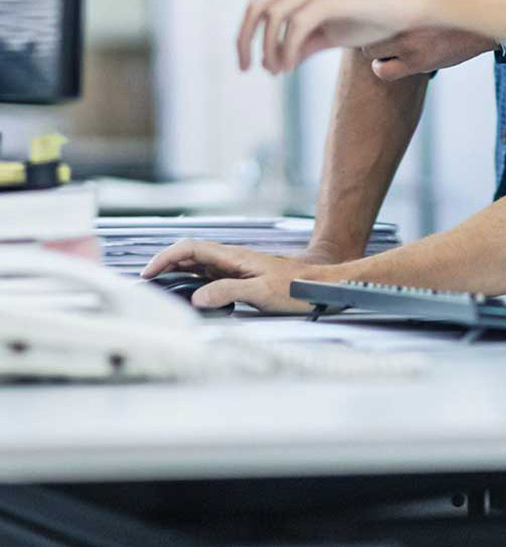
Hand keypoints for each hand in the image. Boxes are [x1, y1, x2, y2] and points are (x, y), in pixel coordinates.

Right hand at [142, 239, 325, 313]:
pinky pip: (208, 275)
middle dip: (164, 264)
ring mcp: (235, 267)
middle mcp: (231, 258)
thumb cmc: (296, 287)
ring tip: (157, 288)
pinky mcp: (240, 277)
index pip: (191, 248)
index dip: (166, 257)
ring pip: (197, 264)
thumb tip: (196, 297)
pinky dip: (191, 281)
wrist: (320, 285)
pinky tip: (186, 293)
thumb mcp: (262, 292)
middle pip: (190, 254)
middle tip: (144, 283)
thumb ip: (228, 292)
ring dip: (175, 272)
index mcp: (233, 256)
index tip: (148, 272)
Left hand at [191, 0, 445, 74]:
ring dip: (266, 50)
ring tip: (274, 72)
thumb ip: (303, 44)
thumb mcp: (331, 32)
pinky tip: (287, 67)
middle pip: (254, 5)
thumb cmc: (374, 15)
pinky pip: (293, 28)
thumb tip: (279, 62)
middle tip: (245, 68)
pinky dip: (284, 51)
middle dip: (242, 39)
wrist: (411, 3)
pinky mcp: (330, 0)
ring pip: (269, 16)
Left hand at [358, 0, 494, 79]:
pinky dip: (383, 66)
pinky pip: (384, 72)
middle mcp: (403, 22)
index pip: (360, 5)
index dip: (356, 9)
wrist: (484, 17)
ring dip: (374, 48)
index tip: (359, 10)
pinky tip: (392, 57)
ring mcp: (410, 46)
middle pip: (361, 31)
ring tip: (386, 41)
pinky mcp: (419, 64)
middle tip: (376, 25)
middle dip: (365, 28)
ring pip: (369, 53)